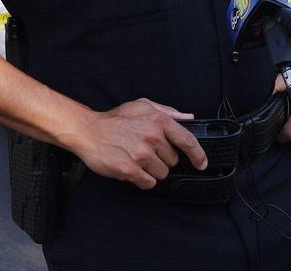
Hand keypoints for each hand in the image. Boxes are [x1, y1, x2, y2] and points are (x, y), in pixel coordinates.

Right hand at [71, 98, 206, 189]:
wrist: (88, 131)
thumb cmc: (115, 119)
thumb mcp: (141, 106)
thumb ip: (167, 112)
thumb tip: (188, 118)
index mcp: (157, 121)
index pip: (187, 140)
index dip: (198, 154)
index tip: (202, 163)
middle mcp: (152, 137)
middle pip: (173, 161)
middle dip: (162, 159)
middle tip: (145, 151)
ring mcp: (141, 155)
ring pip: (162, 174)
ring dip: (151, 170)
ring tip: (136, 159)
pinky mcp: (130, 170)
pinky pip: (148, 183)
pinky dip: (142, 179)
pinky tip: (132, 168)